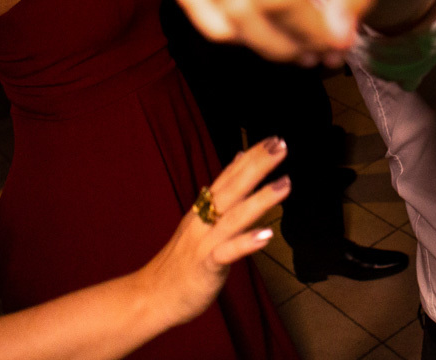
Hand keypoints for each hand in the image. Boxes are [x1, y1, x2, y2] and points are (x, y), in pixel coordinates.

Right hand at [133, 137, 289, 326]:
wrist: (150, 297)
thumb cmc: (181, 261)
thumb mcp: (199, 222)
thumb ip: (221, 194)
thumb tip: (238, 160)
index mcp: (202, 209)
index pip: (228, 176)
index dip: (250, 157)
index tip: (273, 139)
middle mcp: (203, 220)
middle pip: (232, 188)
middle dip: (257, 165)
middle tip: (280, 145)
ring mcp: (203, 242)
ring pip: (234, 216)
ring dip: (260, 199)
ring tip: (286, 184)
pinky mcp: (205, 266)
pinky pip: (227, 253)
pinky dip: (246, 243)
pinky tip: (267, 235)